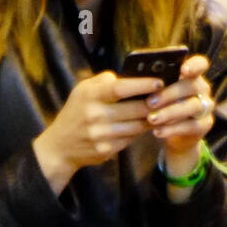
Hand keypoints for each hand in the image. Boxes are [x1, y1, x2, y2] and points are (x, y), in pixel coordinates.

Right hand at [33, 69, 158, 192]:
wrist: (60, 146)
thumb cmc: (76, 112)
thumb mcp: (82, 90)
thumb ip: (104, 81)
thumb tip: (129, 76)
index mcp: (91, 95)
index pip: (121, 88)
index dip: (143, 85)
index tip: (159, 82)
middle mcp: (96, 115)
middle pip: (136, 108)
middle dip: (154, 103)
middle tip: (166, 98)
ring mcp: (101, 134)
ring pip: (138, 125)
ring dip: (150, 119)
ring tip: (158, 111)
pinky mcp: (106, 149)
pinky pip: (131, 139)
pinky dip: (138, 132)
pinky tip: (142, 125)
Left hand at [146, 55, 213, 163]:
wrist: (170, 131)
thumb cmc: (159, 104)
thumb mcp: (155, 92)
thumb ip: (153, 83)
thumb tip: (138, 78)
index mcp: (191, 74)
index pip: (200, 64)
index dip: (194, 66)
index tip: (183, 70)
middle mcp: (202, 88)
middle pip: (192, 86)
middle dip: (169, 93)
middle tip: (149, 102)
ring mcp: (206, 106)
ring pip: (192, 106)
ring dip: (170, 112)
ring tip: (151, 119)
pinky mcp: (205, 125)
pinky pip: (191, 126)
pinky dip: (173, 129)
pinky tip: (157, 131)